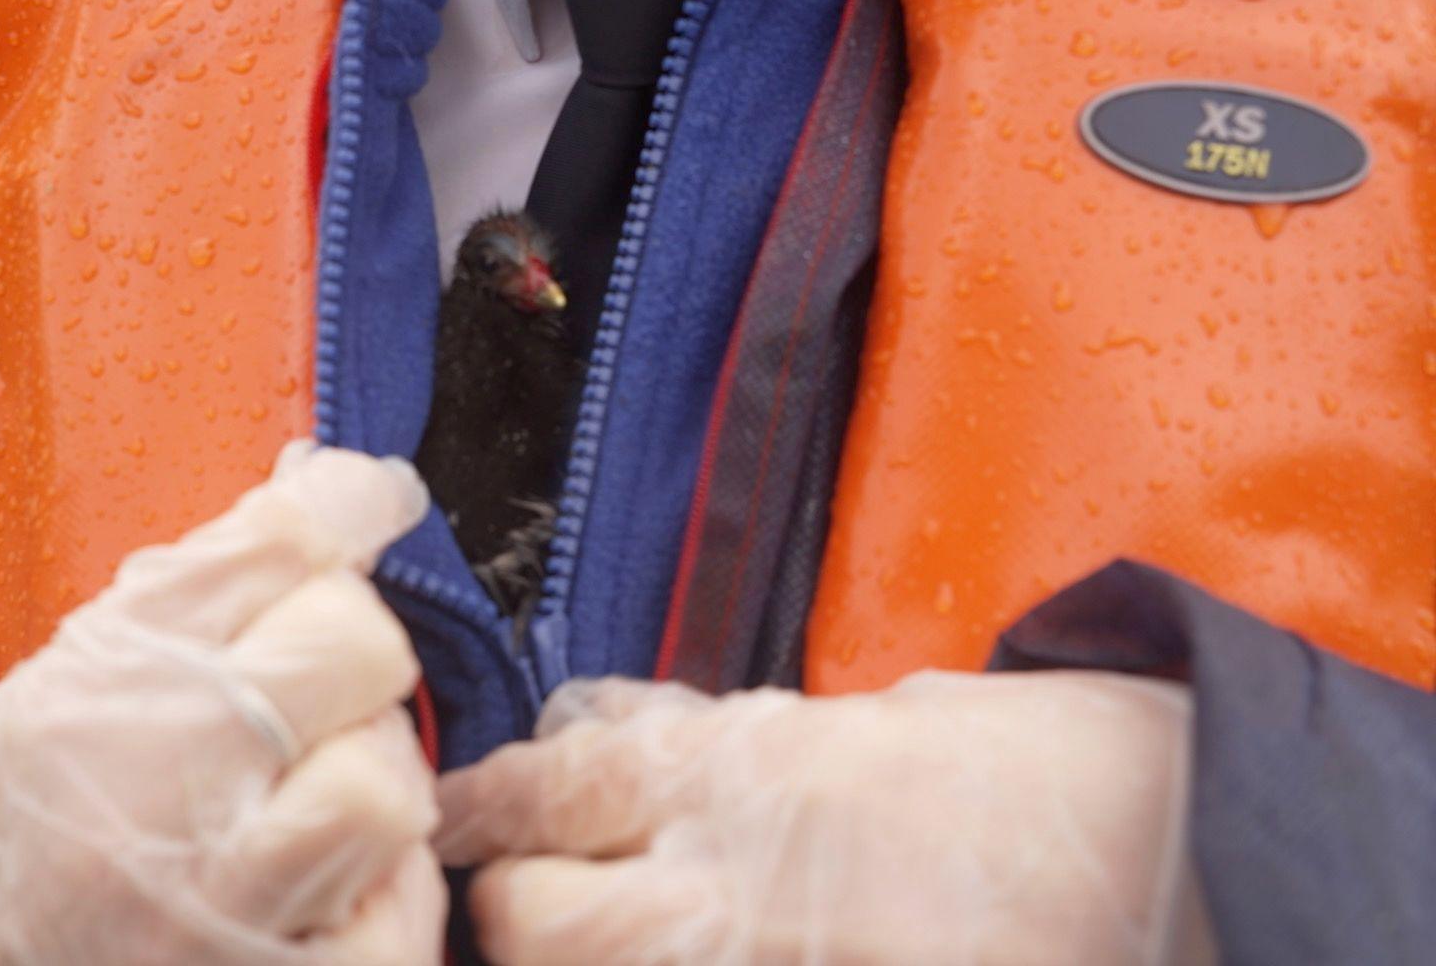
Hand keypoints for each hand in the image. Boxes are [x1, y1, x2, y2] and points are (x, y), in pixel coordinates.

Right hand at [0, 441, 443, 963]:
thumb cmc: (23, 804)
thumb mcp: (84, 660)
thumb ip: (216, 575)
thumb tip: (348, 492)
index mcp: (106, 679)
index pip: (282, 545)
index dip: (349, 504)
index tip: (368, 503)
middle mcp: (156, 791)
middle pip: (357, 648)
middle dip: (352, 647)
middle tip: (316, 678)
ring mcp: (215, 909)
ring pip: (385, 784)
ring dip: (371, 769)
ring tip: (313, 786)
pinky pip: (398, 918)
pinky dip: (383, 890)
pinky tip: (324, 883)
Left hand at [437, 671, 1212, 964]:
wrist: (1195, 864)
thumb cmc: (1060, 771)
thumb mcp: (890, 715)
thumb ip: (746, 737)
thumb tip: (633, 738)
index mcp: (753, 768)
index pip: (553, 785)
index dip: (489, 805)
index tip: (460, 816)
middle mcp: (736, 885)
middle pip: (533, 919)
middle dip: (514, 910)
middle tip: (528, 901)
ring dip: (577, 965)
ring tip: (611, 942)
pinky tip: (698, 962)